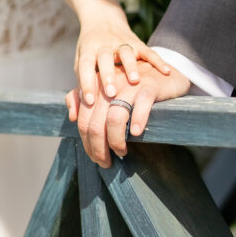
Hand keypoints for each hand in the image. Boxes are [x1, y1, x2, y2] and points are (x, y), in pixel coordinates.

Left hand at [66, 60, 190, 167]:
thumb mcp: (108, 91)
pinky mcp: (150, 86)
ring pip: (114, 118)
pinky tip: (137, 133)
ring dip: (116, 141)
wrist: (164, 74)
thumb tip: (71, 117)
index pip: (83, 120)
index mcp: (96, 86)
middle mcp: (110, 84)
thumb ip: (85, 99)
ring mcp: (130, 85)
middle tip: (106, 162)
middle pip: (96, 123)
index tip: (94, 157)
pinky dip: (138, 121)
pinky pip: (141, 105)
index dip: (87, 143)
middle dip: (98, 148)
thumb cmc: (133, 87)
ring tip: (122, 151)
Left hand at [74, 16, 170, 106]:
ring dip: (130, 66)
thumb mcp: (80, 67)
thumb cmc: (90, 52)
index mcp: (88, 50)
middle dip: (108, 75)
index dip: (86, 83)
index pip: (85, 66)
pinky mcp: (138, 43)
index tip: (88, 101)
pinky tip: (166, 71)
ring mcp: (122, 42)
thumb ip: (78, 91)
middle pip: (105, 58)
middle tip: (111, 94)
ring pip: (126, 52)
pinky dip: (157, 60)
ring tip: (135, 81)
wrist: (102, 19)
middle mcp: (104, 45)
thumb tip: (73, 117)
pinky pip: (149, 50)